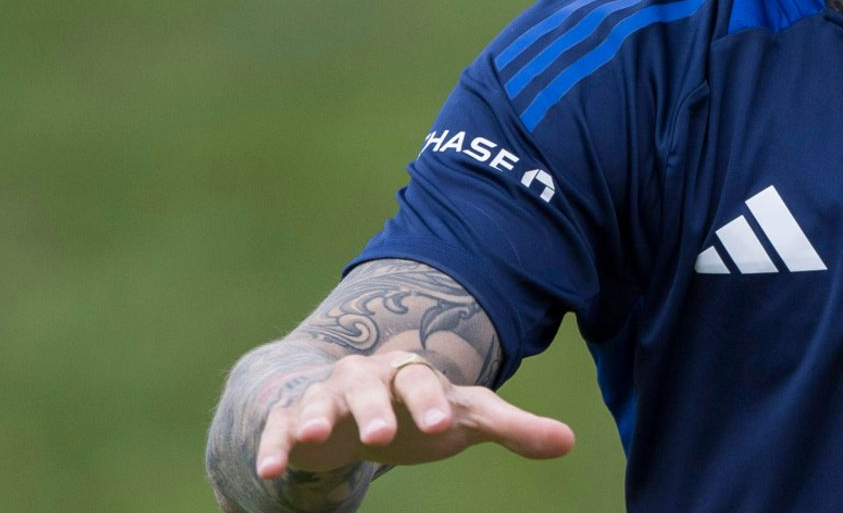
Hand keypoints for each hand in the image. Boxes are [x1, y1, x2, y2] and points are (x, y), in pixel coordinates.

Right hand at [255, 350, 573, 479]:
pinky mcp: (290, 420)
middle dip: (375, 408)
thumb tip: (571, 442)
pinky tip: (271, 469)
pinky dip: (274, 444)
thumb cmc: (416, 411)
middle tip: (382, 436)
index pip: (424, 380)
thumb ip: (512, 428)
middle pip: (370, 386)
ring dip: (317, 418)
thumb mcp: (462, 419)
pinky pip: (279, 428)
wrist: (348, 402)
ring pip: (319, 401)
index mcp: (410, 372)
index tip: (442, 425)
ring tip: (318, 439)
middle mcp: (365, 377)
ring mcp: (324, 396)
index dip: (432, 402)